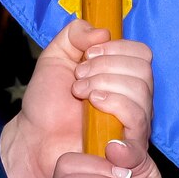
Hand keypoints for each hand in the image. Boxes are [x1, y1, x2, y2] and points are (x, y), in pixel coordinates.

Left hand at [0, 21, 154, 177]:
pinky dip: (117, 106)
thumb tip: (103, 32)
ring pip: (141, 91)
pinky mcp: (130, 145)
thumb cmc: (48, 102)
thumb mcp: (55, 56)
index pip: (141, 53)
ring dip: (104, 85)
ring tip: (80, 93)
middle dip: (106, 67)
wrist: (35, 137)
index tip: (86, 55)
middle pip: (143, 70)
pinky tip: (94, 105)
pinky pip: (138, 120)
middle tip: (78, 79)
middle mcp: (135, 98)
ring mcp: (135, 122)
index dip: (116, 48)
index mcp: (123, 75)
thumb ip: (75, 34)